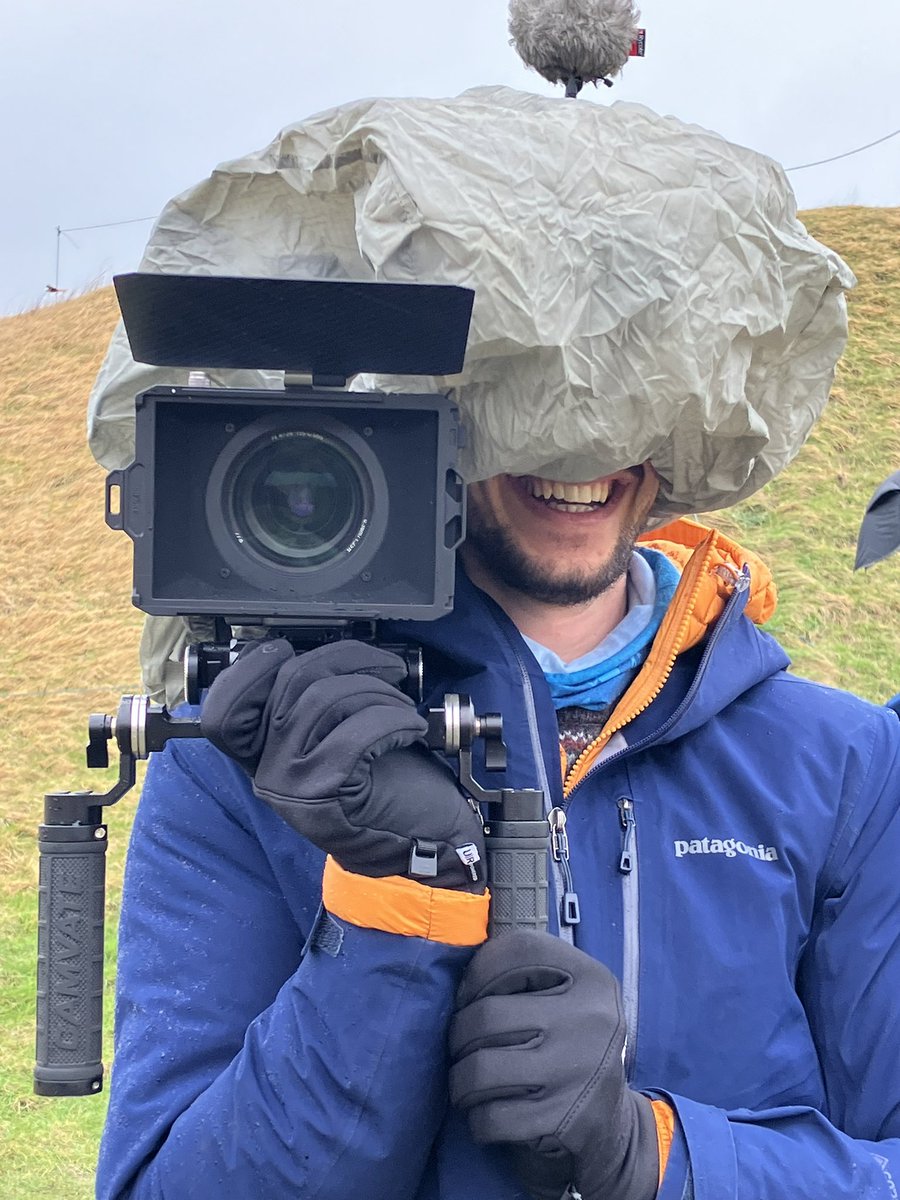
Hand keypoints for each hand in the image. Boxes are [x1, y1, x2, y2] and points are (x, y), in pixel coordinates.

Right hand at [201, 639, 485, 892]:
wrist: (422, 845)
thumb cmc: (390, 786)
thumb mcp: (340, 738)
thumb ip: (314, 704)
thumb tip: (323, 653)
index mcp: (263, 754)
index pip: (224, 707)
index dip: (254, 665)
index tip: (296, 652)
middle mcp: (266, 772)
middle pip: (290, 682)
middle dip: (350, 660)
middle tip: (389, 673)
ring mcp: (290, 787)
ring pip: (324, 700)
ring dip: (379, 692)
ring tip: (403, 709)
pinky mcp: (322, 799)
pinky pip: (356, 734)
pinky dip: (394, 721)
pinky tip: (410, 729)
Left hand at [449, 931, 658, 1199]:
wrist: (610, 1122)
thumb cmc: (569, 1045)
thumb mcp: (566, 996)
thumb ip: (526, 972)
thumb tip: (457, 971)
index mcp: (591, 978)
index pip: (518, 950)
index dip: (478, 971)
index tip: (468, 997)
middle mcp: (590, 1018)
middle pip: (486, 1015)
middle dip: (458, 1035)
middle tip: (460, 1048)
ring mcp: (578, 1071)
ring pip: (480, 1070)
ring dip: (460, 1081)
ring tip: (465, 1082)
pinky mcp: (565, 1119)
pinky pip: (492, 1116)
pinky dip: (477, 1119)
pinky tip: (485, 1113)